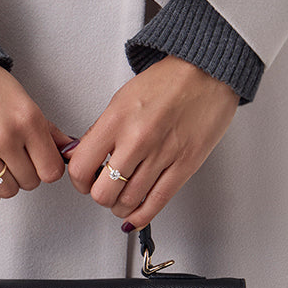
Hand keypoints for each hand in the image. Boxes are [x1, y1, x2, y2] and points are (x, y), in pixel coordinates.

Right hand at [0, 62, 72, 203]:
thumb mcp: (22, 98)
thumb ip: (46, 129)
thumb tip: (66, 149)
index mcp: (26, 119)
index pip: (51, 170)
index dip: (47, 169)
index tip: (41, 163)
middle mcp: (4, 135)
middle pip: (30, 182)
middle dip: (26, 173)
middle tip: (17, 159)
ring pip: (7, 190)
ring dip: (6, 183)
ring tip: (0, 166)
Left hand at [65, 54, 239, 229]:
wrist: (208, 72)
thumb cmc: (167, 82)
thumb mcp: (122, 99)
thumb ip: (101, 131)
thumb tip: (80, 157)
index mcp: (117, 120)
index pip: (81, 167)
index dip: (79, 180)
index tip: (84, 180)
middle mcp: (138, 139)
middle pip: (103, 192)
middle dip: (100, 196)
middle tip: (104, 190)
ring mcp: (163, 154)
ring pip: (129, 202)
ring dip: (120, 206)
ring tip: (121, 199)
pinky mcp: (185, 165)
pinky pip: (157, 202)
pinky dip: (141, 216)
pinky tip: (135, 215)